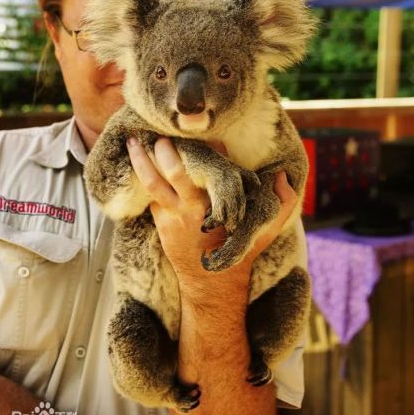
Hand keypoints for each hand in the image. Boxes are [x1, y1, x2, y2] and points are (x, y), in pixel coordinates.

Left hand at [126, 137, 296, 283]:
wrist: (210, 280)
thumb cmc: (239, 250)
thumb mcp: (264, 229)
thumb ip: (281, 204)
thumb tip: (281, 176)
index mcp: (215, 207)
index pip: (207, 173)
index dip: (201, 152)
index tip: (196, 135)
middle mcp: (190, 210)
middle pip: (172, 176)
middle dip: (162, 153)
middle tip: (156, 134)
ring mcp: (172, 217)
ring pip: (152, 185)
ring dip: (141, 163)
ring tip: (132, 143)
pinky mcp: (161, 222)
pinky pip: (151, 198)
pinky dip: (146, 180)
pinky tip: (138, 162)